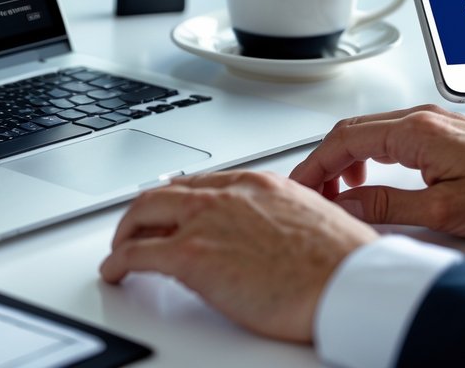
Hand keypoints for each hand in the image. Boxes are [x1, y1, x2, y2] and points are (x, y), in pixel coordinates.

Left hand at [100, 170, 377, 342]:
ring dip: (126, 233)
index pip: (201, 183)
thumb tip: (267, 237)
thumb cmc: (342, 263)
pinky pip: (137, 255)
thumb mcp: (309, 221)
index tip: (171, 210)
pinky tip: (115, 272)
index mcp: (257, 183)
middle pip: (164, 192)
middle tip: (135, 229)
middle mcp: (227, 195)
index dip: (178, 199)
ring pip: (143, 214)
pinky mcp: (191, 256)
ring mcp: (205, 222)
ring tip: (120, 249)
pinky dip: (118, 262)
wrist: (349, 282)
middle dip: (143, 212)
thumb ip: (278, 219)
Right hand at [290, 105, 464, 240]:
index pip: (344, 140)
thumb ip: (387, 205)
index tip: (301, 187)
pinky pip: (390, 135)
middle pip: (351, 131)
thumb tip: (346, 203)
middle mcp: (421, 118)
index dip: (314, 165)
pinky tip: (373, 178)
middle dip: (324, 161)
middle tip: (311, 192)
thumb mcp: (444, 210)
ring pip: (370, 131)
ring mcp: (433, 121)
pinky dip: (369, 154)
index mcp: (415, 131)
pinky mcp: (443, 131)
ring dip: (346, 158)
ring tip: (340, 191)